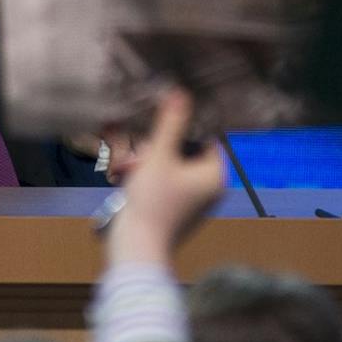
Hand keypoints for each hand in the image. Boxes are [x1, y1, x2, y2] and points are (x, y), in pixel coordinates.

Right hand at [108, 89, 224, 267]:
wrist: (137, 249)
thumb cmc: (152, 202)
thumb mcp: (159, 156)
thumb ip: (171, 124)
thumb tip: (181, 92)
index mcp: (216, 175)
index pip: (207, 136)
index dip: (184, 126)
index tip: (162, 119)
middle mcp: (210, 188)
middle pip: (186, 152)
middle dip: (157, 147)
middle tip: (135, 153)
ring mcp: (193, 201)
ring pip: (171, 167)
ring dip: (147, 162)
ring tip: (125, 168)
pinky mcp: (177, 210)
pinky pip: (164, 184)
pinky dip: (147, 178)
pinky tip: (125, 178)